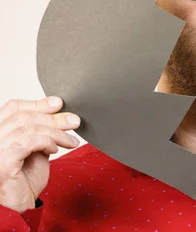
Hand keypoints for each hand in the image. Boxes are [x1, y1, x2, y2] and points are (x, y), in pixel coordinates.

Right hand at [0, 97, 80, 212]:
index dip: (36, 103)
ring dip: (55, 132)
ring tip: (71, 140)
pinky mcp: (2, 162)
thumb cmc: (24, 179)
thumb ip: (41, 131)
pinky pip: (27, 141)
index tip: (58, 103)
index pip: (12, 108)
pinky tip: (54, 149)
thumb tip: (58, 113)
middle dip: (53, 117)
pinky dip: (46, 141)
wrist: (19, 206)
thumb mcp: (36, 148)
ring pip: (28, 128)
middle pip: (23, 116)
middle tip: (74, 121)